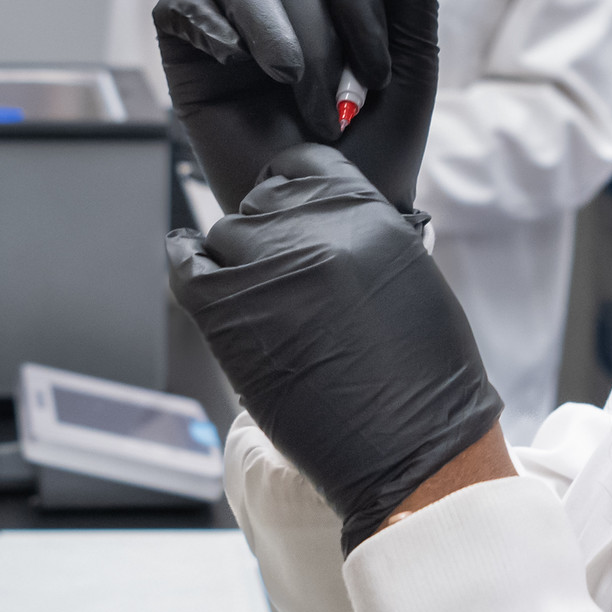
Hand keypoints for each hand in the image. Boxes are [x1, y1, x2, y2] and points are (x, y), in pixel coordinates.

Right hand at [151, 0, 441, 214]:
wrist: (327, 224)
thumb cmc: (372, 156)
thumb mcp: (409, 63)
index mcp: (337, 13)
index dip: (362, 4)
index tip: (379, 74)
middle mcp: (284, 16)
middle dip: (324, 44)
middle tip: (335, 110)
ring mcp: (233, 35)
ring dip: (276, 35)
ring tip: (289, 89)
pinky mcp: (188, 58)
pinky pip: (181, 6)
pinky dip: (208, 23)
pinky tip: (236, 61)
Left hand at [168, 141, 501, 549]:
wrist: (411, 448)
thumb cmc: (425, 381)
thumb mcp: (411, 279)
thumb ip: (364, 240)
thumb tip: (324, 236)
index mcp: (366, 210)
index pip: (305, 164)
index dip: (293, 190)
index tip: (292, 213)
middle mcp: (312, 225)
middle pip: (261, 203)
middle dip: (269, 234)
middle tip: (283, 281)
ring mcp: (264, 263)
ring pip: (225, 235)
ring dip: (237, 263)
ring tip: (259, 302)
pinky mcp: (225, 309)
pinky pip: (185, 263)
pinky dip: (185, 261)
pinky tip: (192, 266)